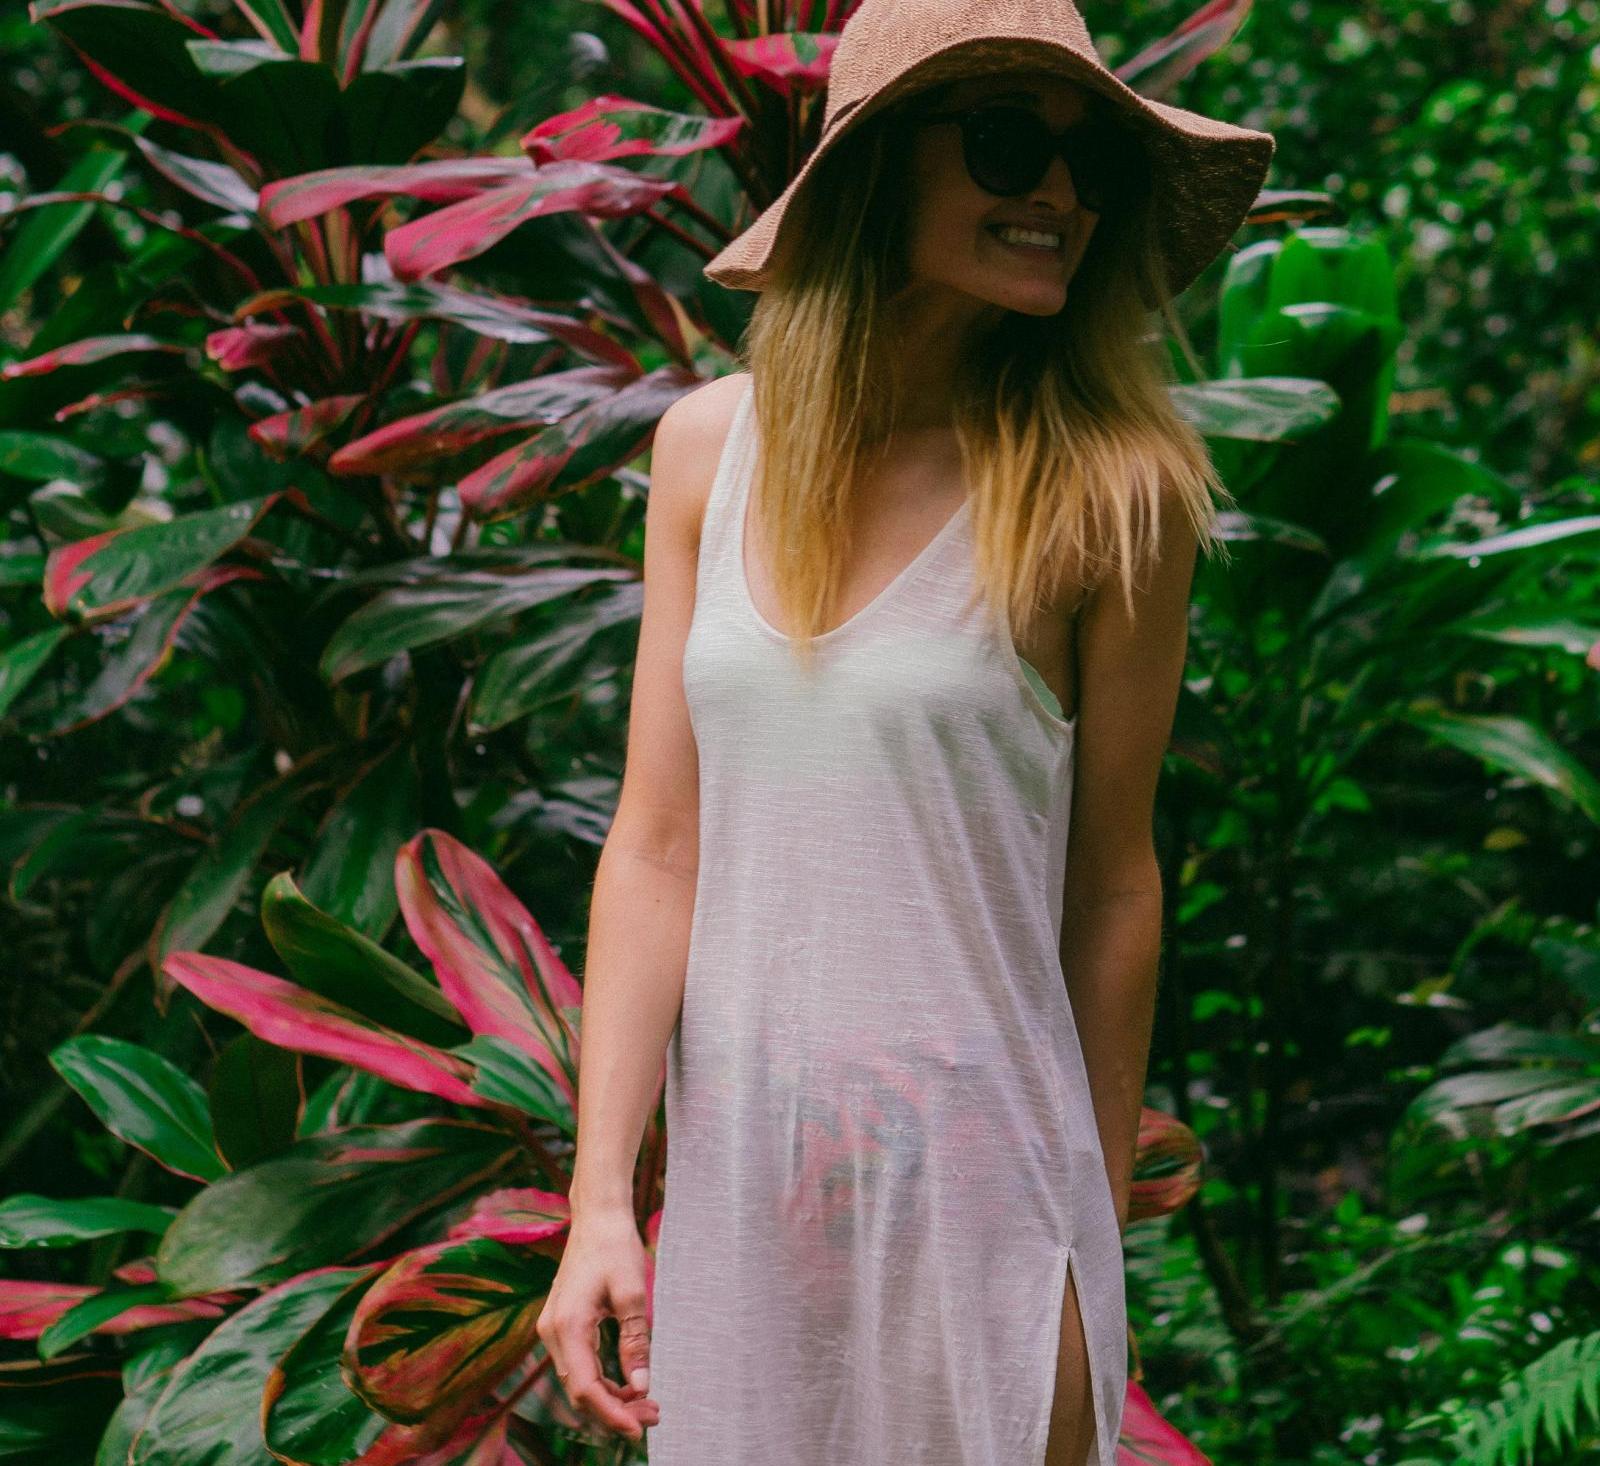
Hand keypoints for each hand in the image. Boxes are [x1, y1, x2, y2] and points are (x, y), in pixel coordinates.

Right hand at [535, 1207, 660, 1442]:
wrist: (597, 1216)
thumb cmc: (615, 1247)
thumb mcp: (633, 1292)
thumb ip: (635, 1341)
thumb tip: (641, 1385)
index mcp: (568, 1326)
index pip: (585, 1388)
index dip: (611, 1414)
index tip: (639, 1428)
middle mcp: (553, 1333)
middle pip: (580, 1390)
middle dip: (615, 1410)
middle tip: (653, 1415)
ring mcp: (554, 1329)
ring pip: (579, 1380)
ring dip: (610, 1398)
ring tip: (647, 1403)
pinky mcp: (562, 1325)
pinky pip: (580, 1364)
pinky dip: (603, 1380)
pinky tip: (629, 1384)